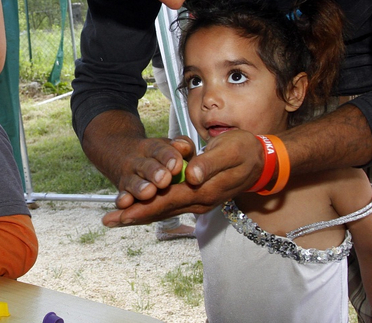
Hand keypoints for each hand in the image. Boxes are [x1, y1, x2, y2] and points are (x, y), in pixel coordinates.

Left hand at [103, 129, 263, 226]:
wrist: (262, 161)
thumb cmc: (245, 150)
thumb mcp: (230, 150)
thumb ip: (210, 163)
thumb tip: (193, 176)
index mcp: (204, 191)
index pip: (167, 201)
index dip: (143, 207)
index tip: (121, 213)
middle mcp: (199, 201)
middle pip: (160, 210)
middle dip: (133, 215)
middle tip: (108, 220)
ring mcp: (198, 202)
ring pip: (163, 211)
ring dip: (139, 214)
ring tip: (115, 218)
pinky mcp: (197, 198)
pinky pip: (170, 206)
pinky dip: (152, 208)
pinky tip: (137, 208)